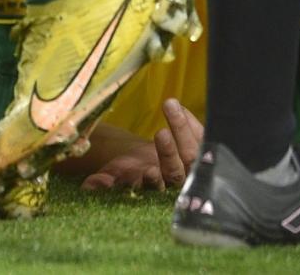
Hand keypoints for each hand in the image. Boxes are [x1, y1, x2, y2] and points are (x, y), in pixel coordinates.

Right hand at [80, 98, 202, 191]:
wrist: (145, 162)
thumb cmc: (127, 171)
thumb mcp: (111, 176)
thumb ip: (99, 183)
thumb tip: (96, 184)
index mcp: (154, 194)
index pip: (156, 190)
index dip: (153, 181)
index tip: (148, 170)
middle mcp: (176, 184)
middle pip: (176, 171)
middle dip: (169, 153)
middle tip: (161, 134)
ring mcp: (192, 169)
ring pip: (192, 152)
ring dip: (181, 128)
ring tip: (170, 105)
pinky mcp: (203, 154)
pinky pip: (201, 138)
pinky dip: (191, 122)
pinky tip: (181, 107)